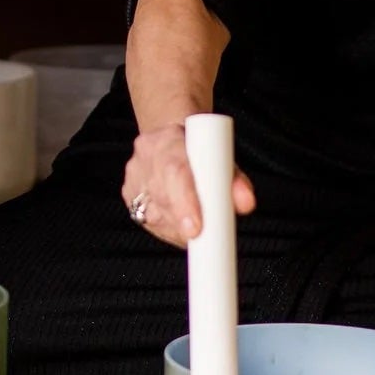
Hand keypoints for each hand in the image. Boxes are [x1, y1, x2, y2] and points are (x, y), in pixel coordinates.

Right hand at [120, 121, 255, 248]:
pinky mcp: (128, 193)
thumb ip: (235, 181)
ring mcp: (133, 175)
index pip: (175, 172)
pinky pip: (146, 221)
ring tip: (196, 229)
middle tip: (203, 238)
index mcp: (168, 139)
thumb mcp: (222, 159)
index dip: (185, 202)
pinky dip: (167, 229)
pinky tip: (178, 226)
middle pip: (163, 197)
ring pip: (153, 214)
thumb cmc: (201, 150)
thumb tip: (246, 204)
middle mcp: (146, 155)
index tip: (195, 229)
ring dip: (177, 229)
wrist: (174, 136)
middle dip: (184, 224)